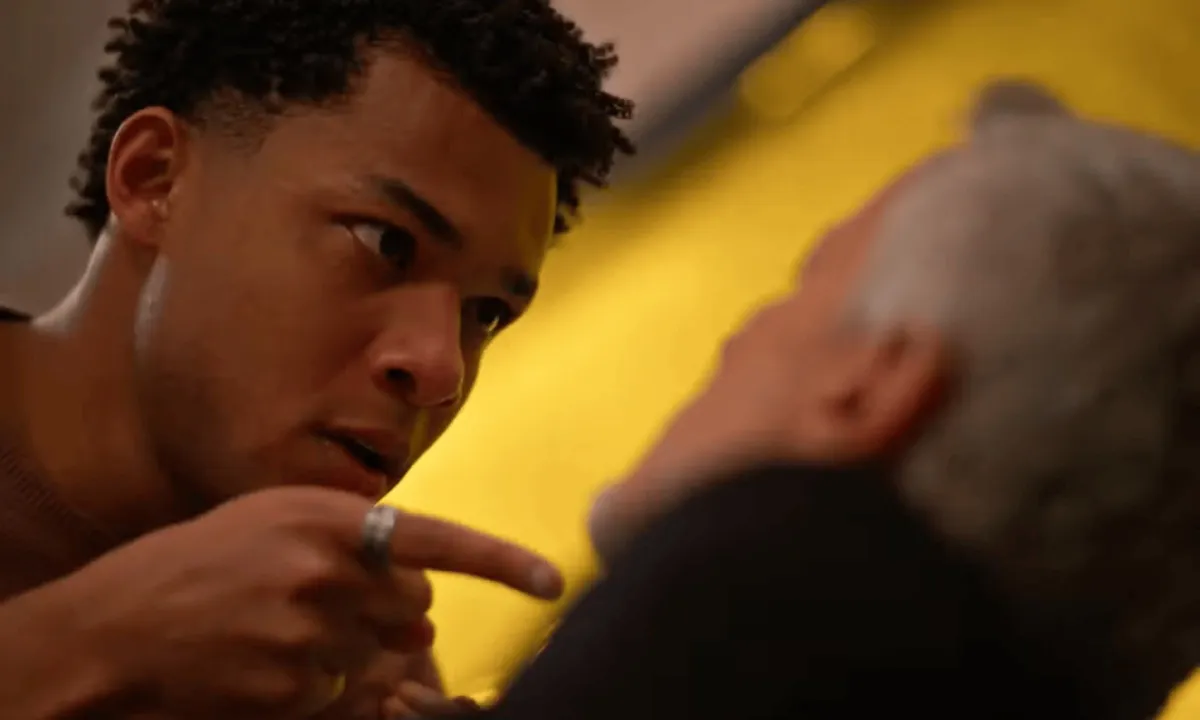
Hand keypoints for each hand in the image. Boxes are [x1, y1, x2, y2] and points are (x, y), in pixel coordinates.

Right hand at [47, 486, 562, 718]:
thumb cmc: (208, 561)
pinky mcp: (292, 686)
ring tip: (286, 630)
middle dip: (389, 610)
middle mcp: (325, 569)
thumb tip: (423, 599)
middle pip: (416, 605)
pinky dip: (320, 686)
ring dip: (352, 651)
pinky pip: (343, 694)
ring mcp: (309, 631)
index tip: (552, 581)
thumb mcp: (279, 518)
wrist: (122, 623)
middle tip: (329, 603)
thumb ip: (356, 538)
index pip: (436, 539)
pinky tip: (270, 662)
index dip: (502, 562)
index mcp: (327, 516)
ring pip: (382, 655)